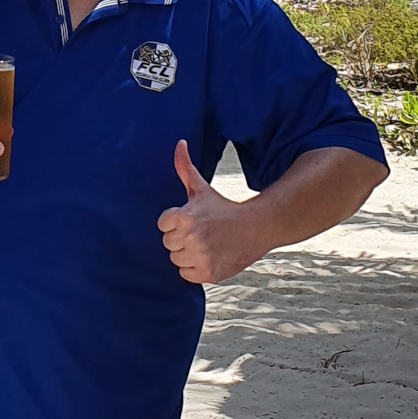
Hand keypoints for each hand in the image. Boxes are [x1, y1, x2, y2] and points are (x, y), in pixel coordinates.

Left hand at [157, 140, 268, 283]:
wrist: (255, 227)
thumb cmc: (224, 208)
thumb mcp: (202, 188)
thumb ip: (185, 167)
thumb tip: (179, 143)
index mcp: (185, 216)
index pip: (162, 224)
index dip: (175, 221)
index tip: (191, 219)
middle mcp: (191, 238)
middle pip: (167, 243)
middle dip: (180, 238)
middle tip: (199, 231)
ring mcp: (200, 256)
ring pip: (175, 260)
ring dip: (187, 254)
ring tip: (204, 244)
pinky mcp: (208, 272)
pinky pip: (186, 275)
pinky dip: (194, 269)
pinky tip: (207, 256)